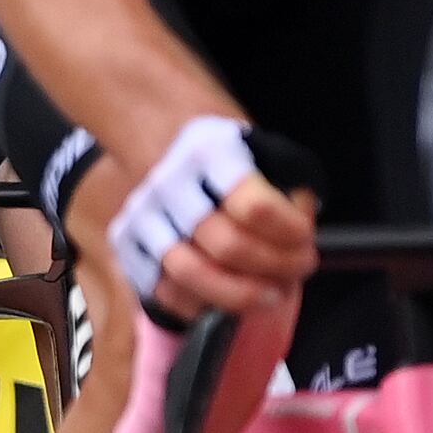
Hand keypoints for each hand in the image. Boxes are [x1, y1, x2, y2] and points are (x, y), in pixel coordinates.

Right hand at [108, 113, 308, 319]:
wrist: (152, 127)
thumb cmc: (216, 143)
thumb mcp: (256, 143)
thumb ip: (283, 184)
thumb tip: (302, 231)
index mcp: (208, 152)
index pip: (256, 207)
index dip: (290, 232)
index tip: (306, 237)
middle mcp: (169, 184)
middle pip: (227, 246)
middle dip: (275, 267)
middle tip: (299, 268)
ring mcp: (141, 215)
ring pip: (190, 274)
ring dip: (240, 294)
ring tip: (270, 295)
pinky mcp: (125, 241)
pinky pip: (163, 290)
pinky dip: (199, 305)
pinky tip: (226, 298)